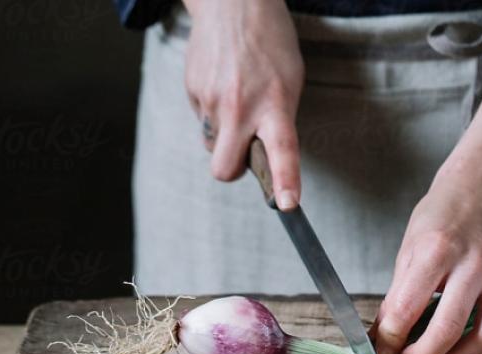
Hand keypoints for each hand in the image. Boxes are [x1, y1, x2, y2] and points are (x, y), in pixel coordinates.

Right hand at [183, 0, 303, 208]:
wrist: (234, 3)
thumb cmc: (271, 46)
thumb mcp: (289, 83)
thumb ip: (277, 121)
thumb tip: (261, 155)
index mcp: (274, 105)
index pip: (282, 151)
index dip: (285, 181)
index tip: (288, 205)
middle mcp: (241, 107)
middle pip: (224, 169)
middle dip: (231, 170)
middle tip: (243, 153)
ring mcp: (212, 100)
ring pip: (212, 142)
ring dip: (223, 133)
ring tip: (236, 98)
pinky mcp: (192, 90)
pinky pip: (202, 118)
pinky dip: (212, 110)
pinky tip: (222, 83)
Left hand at [371, 158, 481, 353]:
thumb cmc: (441, 217)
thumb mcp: (409, 249)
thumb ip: (397, 295)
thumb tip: (382, 336)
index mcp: (437, 251)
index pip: (407, 309)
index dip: (390, 339)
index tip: (382, 352)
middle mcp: (474, 266)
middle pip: (448, 330)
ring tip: (441, 351)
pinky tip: (469, 344)